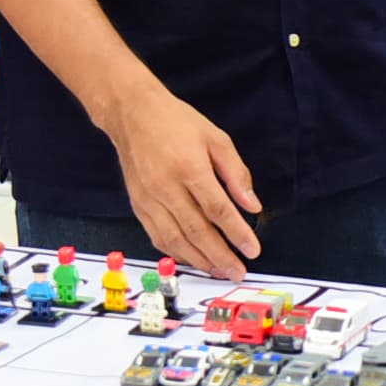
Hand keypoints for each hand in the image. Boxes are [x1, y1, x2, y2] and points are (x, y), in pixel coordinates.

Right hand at [96, 81, 262, 281]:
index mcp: (189, 167)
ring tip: (219, 271)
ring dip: (199, 260)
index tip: (252, 250)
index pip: (218, 209)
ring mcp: (148, 199)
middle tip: (238, 271)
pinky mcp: (137, 205)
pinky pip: (157, 236)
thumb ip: (236, 173)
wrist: (132, 114)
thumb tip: (253, 206)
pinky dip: (176, 252)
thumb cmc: (177, 122)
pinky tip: (193, 260)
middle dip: (220, 255)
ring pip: (175, 239)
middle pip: (196, 230)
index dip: (237, 233)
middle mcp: (166, 187)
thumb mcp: (216, 138)